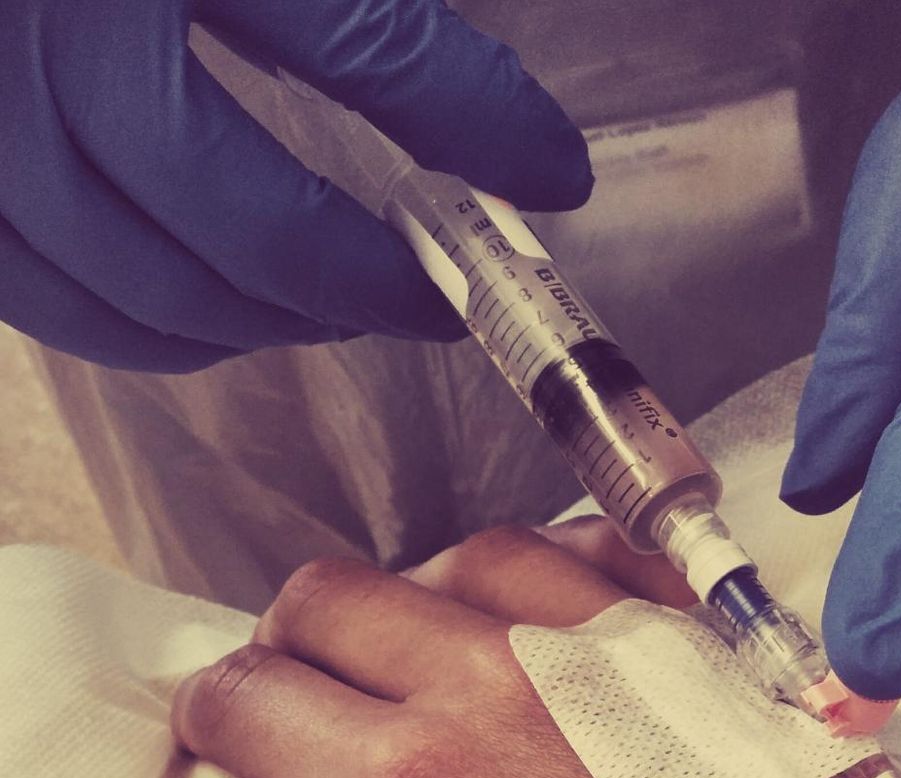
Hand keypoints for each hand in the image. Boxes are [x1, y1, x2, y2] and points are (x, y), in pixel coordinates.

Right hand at [0, 0, 590, 371]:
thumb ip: (352, 11)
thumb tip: (508, 128)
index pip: (356, 46)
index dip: (471, 123)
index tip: (550, 178)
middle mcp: (32, 42)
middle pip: (240, 225)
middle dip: (355, 278)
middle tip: (428, 289)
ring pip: (142, 296)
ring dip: (261, 321)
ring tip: (331, 304)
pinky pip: (52, 305)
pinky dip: (150, 325)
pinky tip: (208, 303)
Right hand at [90, 524, 900, 777]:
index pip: (246, 695)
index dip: (215, 721)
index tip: (232, 752)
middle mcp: (521, 694)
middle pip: (334, 599)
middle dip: (293, 652)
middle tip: (315, 725)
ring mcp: (642, 656)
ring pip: (463, 556)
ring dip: (416, 605)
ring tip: (430, 685)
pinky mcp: (737, 654)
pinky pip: (609, 556)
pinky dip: (552, 578)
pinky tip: (560, 646)